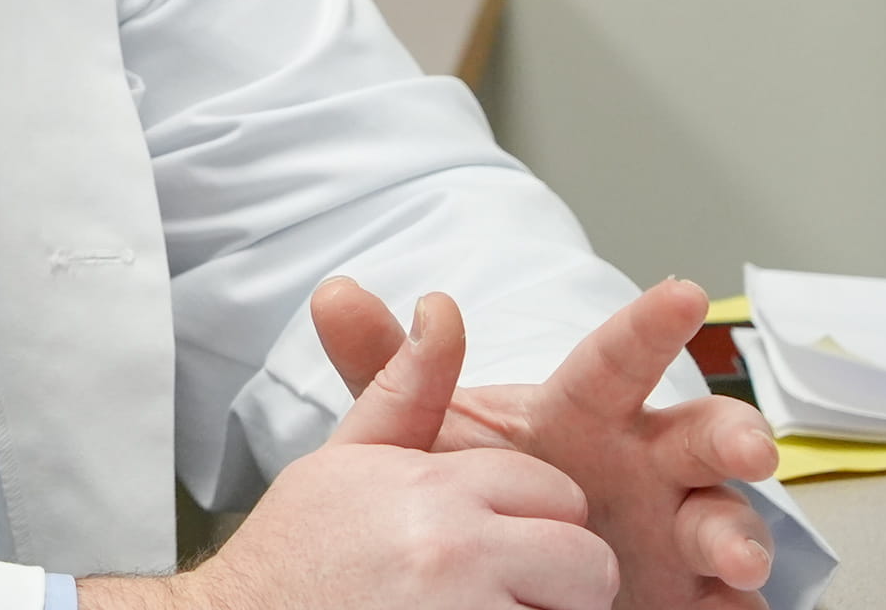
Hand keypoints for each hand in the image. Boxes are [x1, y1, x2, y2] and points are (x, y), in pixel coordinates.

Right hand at [85, 293, 614, 609]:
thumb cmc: (299, 555)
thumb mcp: (346, 460)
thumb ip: (407, 387)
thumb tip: (442, 305)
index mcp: (433, 485)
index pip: (555, 492)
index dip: (529, 520)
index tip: (482, 545)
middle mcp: (456, 547)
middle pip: (587, 559)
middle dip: (558, 579)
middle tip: (497, 592)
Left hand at [316, 276, 778, 609]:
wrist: (484, 565)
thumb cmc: (474, 480)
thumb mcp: (427, 429)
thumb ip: (390, 369)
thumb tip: (334, 292)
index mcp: (585, 414)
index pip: (617, 361)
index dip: (649, 327)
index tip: (681, 292)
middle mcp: (644, 464)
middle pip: (701, 438)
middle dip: (733, 435)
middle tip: (749, 447)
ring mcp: (671, 530)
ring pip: (724, 518)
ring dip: (738, 531)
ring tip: (736, 553)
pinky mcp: (684, 593)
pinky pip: (726, 599)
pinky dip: (734, 603)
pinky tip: (734, 605)